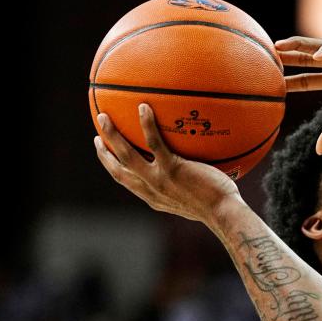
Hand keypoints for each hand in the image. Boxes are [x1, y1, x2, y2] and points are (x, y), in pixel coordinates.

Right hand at [94, 104, 241, 223]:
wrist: (224, 213)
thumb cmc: (219, 206)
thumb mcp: (195, 198)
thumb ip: (188, 185)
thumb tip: (197, 170)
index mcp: (153, 197)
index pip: (126, 181)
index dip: (112, 167)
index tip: (106, 153)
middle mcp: (150, 189)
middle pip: (117, 168)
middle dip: (103, 152)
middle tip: (97, 134)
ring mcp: (158, 179)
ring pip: (126, 154)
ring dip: (112, 135)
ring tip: (104, 116)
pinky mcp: (172, 169)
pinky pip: (154, 142)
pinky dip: (146, 124)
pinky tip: (144, 107)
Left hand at [276, 37, 321, 154]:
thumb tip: (317, 150)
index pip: (307, 79)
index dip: (290, 80)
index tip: (271, 83)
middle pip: (307, 59)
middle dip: (287, 56)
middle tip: (265, 55)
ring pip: (319, 47)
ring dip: (300, 46)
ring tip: (281, 45)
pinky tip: (317, 55)